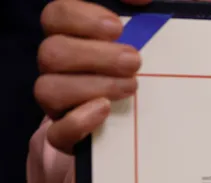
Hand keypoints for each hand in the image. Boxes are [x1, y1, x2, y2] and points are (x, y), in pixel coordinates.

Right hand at [35, 0, 152, 152]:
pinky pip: (57, 134)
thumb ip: (148, 12)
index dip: (79, 17)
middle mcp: (61, 71)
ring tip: (131, 87)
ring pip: (48, 89)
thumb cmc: (157, 75)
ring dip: (91, 85)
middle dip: (95, 55)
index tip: (117, 27)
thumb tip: (139, 1)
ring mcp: (62, 107)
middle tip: (134, 61)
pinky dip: (79, 121)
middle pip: (51, 53)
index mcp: (74, 41)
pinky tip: (104, 110)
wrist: (162, 134)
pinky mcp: (70, 141)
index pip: (55, 16)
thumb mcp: (159, 38)